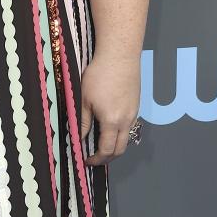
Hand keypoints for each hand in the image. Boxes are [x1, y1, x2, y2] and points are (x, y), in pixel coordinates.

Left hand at [80, 51, 140, 165]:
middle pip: (120, 149)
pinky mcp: (137, 105)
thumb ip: (83, 122)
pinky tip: (110, 127)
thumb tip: (79, 138)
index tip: (87, 160)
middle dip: (108, 157)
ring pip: (127, 138)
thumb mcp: (85, 100)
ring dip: (115, 145)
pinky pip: (130, 126)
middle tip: (95, 157)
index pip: (106, 149)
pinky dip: (120, 133)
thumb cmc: (99, 75)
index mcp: (112, 121)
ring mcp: (134, 113)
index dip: (96, 159)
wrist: (120, 56)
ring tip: (101, 143)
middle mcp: (126, 120)